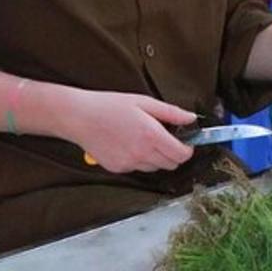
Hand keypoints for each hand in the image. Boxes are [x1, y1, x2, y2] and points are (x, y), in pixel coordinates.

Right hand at [64, 90, 194, 173]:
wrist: (80, 117)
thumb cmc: (110, 106)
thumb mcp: (145, 102)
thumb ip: (171, 113)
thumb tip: (191, 118)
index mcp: (151, 135)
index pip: (181, 155)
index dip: (188, 149)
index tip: (186, 141)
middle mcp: (141, 153)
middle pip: (171, 164)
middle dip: (174, 153)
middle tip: (168, 138)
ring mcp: (129, 164)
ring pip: (155, 168)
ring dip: (157, 157)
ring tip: (146, 139)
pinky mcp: (118, 169)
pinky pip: (138, 168)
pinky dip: (140, 160)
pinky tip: (131, 145)